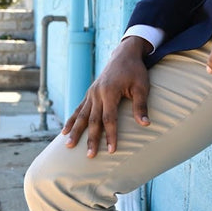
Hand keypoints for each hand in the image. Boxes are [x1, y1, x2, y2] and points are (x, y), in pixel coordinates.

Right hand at [62, 37, 151, 156]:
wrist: (124, 54)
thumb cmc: (135, 71)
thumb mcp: (142, 86)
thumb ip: (141, 106)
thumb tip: (146, 124)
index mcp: (109, 92)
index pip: (109, 119)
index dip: (110, 135)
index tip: (111, 150)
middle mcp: (97, 93)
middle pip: (92, 120)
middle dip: (90, 139)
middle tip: (89, 156)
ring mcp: (91, 93)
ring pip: (81, 115)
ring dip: (75, 131)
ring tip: (68, 146)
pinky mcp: (90, 93)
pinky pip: (78, 108)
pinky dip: (71, 120)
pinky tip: (65, 132)